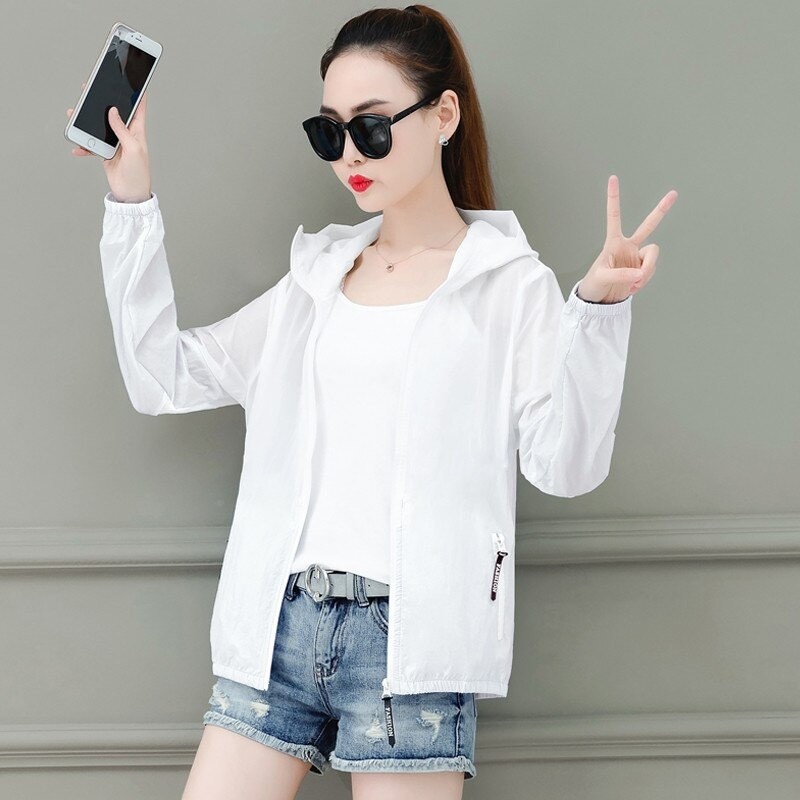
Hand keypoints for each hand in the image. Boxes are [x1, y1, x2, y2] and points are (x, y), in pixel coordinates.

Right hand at [66, 83, 151, 202]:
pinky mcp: (105, 154)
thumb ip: (122, 130)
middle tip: (89, 90)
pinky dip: (83, 146)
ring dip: (85, 122)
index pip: (138, 108)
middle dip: (102, 102)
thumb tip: (113, 111)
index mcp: (137, 131)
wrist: (131, 195)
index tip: (134, 80)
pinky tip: (77, 147)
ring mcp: (115, 143)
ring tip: (73, 114)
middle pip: (112, 113)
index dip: (137, 94)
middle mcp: (126, 135)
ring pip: (98, 127)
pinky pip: (91, 145)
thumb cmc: (138, 173)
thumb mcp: (133, 149)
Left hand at [577, 175, 676, 303]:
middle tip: (674, 193)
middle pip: (648, 225)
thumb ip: (622, 274)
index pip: (614, 216)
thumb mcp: (603, 278)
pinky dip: (645, 280)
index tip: (613, 178)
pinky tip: (633, 286)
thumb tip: (641, 273)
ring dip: (648, 270)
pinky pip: (651, 271)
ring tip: (634, 283)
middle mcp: (628, 246)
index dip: (614, 198)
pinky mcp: (643, 269)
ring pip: (653, 256)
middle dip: (661, 210)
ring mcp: (637, 257)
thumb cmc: (594, 284)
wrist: (600, 300)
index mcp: (613, 242)